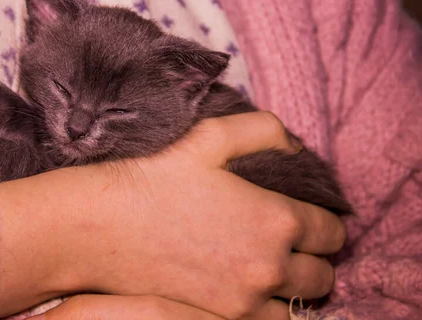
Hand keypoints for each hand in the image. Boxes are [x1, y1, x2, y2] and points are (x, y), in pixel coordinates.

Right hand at [0, 111, 345, 318]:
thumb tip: (296, 145)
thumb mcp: (210, 136)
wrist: (100, 226)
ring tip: (268, 267)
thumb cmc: (154, 178)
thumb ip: (265, 130)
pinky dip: (265, 308)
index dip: (325, 222)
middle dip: (313, 257)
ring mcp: (243, 302)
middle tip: (288, 242)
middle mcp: (269, 268)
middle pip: (323, 275)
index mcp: (277, 220)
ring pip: (298, 306)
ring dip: (292, 288)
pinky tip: (245, 287)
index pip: (333, 232)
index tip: (308, 217)